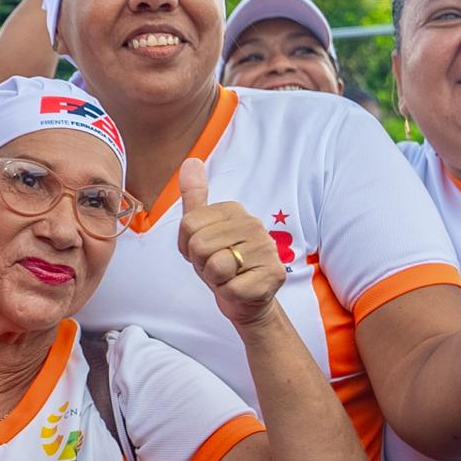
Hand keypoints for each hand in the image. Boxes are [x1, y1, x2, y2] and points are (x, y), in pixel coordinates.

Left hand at [177, 160, 284, 326]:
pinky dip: (229, 294)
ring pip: (215, 266)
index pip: (188, 224)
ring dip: (215, 279)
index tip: (203, 252)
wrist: (247, 299)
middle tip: (216, 267)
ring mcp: (266, 249)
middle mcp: (254, 224)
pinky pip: (230, 288)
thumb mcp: (201, 230)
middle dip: (202, 263)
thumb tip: (191, 161)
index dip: (188, 246)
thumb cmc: (222, 263)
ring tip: (228, 276)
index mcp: (235, 210)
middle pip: (199, 245)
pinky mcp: (273, 275)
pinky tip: (240, 288)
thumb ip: (195, 197)